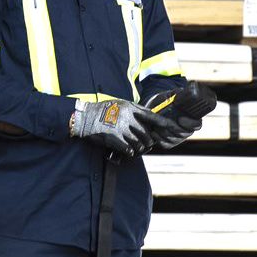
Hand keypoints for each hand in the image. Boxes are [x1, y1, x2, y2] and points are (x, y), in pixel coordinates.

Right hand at [69, 98, 183, 157]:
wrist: (85, 117)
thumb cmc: (103, 110)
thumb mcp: (119, 104)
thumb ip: (134, 109)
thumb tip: (148, 116)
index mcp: (130, 108)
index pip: (151, 116)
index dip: (162, 123)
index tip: (171, 127)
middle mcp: (127, 118)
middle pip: (147, 133)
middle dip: (149, 141)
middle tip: (147, 143)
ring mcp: (121, 129)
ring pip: (139, 143)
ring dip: (140, 148)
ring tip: (137, 148)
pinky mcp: (114, 139)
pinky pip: (129, 149)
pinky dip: (131, 152)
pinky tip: (128, 151)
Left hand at [142, 90, 203, 149]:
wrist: (153, 108)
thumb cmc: (164, 101)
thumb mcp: (171, 94)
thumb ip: (177, 94)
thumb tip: (182, 92)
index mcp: (192, 118)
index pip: (197, 124)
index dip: (190, 123)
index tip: (180, 119)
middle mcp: (187, 130)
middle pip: (183, 133)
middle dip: (171, 127)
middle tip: (162, 121)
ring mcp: (178, 138)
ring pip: (173, 139)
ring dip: (163, 132)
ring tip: (156, 125)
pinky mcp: (169, 143)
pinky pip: (166, 144)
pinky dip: (159, 139)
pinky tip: (154, 132)